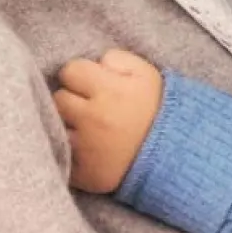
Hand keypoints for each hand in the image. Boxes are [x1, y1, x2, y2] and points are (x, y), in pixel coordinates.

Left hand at [53, 50, 163, 193]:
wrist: (175, 157)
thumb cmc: (158, 111)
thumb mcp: (146, 74)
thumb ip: (116, 58)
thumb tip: (94, 62)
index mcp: (109, 91)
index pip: (70, 71)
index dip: (81, 76)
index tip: (91, 85)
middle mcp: (94, 120)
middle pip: (59, 99)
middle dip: (72, 100)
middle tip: (90, 107)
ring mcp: (85, 149)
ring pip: (56, 126)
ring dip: (68, 125)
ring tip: (88, 128)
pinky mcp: (82, 173)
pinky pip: (60, 155)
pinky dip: (70, 151)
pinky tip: (87, 149)